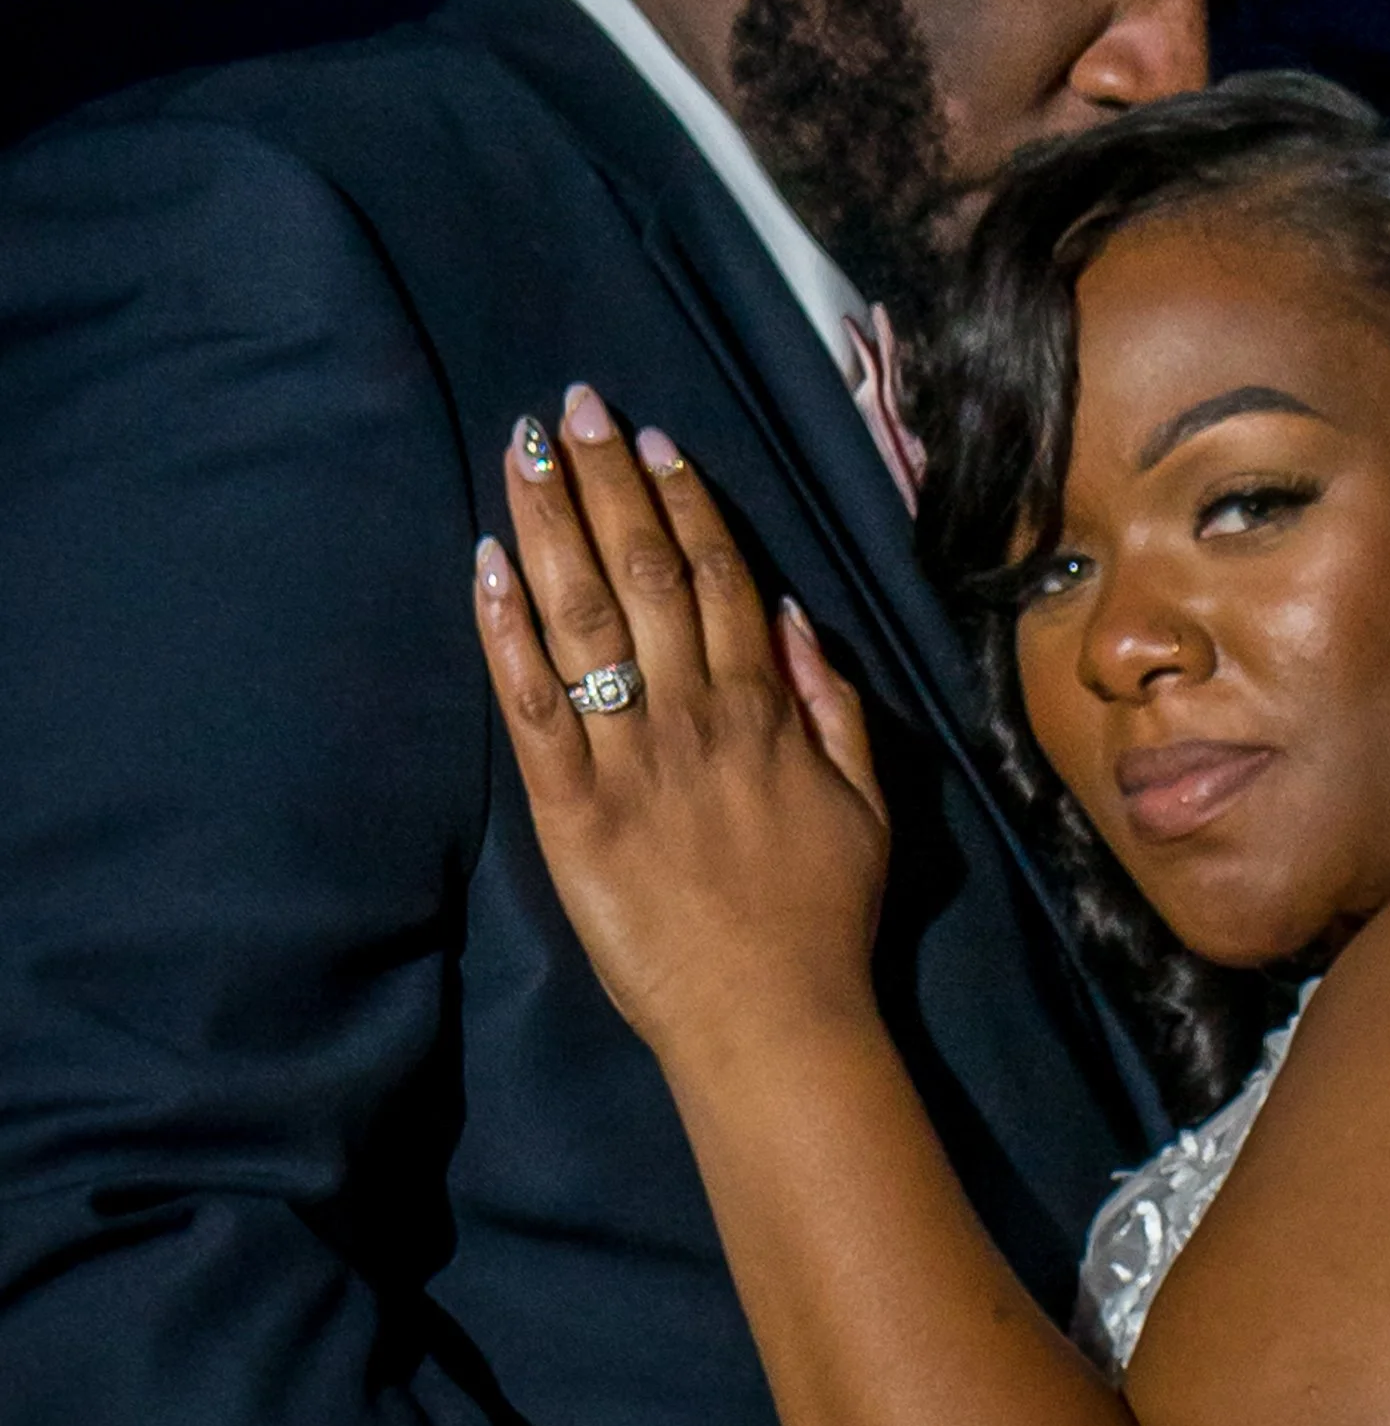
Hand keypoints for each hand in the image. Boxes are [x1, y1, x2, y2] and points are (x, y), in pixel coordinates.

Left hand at [474, 390, 887, 1060]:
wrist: (773, 1020)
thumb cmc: (823, 922)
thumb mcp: (867, 805)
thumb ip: (835, 706)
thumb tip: (794, 616)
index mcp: (763, 709)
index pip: (717, 577)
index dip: (682, 502)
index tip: (653, 440)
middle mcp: (694, 714)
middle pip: (644, 572)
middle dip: (607, 481)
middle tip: (575, 405)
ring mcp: (629, 759)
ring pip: (584, 617)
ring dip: (551, 524)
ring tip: (525, 451)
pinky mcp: (571, 811)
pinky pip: (533, 706)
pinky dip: (506, 632)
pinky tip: (486, 565)